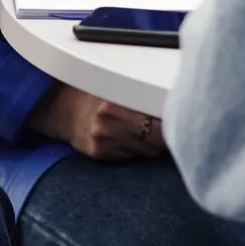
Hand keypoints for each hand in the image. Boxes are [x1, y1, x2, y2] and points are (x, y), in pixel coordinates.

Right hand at [27, 84, 166, 161]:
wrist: (61, 109)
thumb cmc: (94, 95)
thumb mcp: (117, 88)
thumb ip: (141, 97)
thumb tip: (179, 103)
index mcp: (114, 105)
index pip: (158, 125)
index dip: (175, 126)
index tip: (184, 125)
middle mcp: (107, 125)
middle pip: (155, 141)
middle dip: (164, 136)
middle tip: (169, 128)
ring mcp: (103, 142)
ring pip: (146, 151)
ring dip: (150, 144)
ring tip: (139, 129)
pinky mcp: (99, 154)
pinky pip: (130, 157)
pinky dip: (134, 149)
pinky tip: (124, 138)